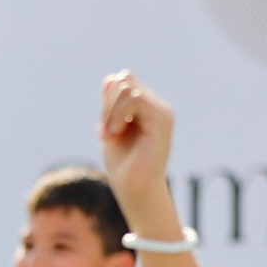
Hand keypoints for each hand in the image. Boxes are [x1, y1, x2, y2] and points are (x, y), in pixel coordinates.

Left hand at [99, 71, 175, 204]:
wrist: (134, 188)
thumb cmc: (123, 165)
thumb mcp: (110, 128)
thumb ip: (110, 104)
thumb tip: (110, 77)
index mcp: (145, 108)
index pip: (123, 80)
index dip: (107, 97)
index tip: (104, 127)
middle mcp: (156, 106)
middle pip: (124, 79)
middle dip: (106, 103)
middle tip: (104, 132)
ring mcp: (161, 111)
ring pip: (128, 87)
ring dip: (110, 111)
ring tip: (110, 134)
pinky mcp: (163, 119)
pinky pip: (136, 99)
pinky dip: (118, 114)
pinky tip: (116, 132)